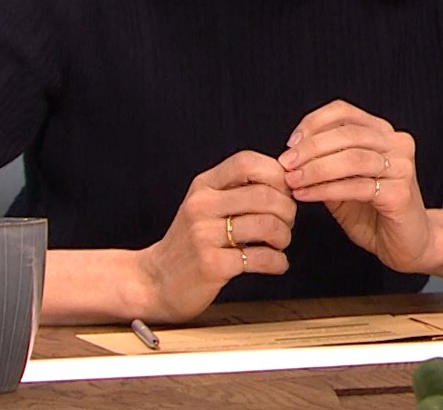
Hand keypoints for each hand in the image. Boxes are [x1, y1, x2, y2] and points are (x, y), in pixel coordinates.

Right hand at [131, 151, 295, 322]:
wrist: (155, 281)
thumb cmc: (190, 242)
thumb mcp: (206, 205)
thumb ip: (237, 189)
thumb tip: (286, 180)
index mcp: (204, 186)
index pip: (247, 162)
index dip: (276, 174)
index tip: (284, 192)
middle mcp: (202, 206)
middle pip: (264, 195)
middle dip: (287, 210)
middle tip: (287, 223)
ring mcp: (204, 236)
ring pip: (266, 225)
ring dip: (284, 236)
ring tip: (280, 243)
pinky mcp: (211, 265)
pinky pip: (260, 257)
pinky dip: (278, 262)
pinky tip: (276, 263)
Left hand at [280, 101, 431, 273]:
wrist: (408, 243)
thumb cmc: (374, 212)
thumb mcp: (343, 183)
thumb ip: (324, 166)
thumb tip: (291, 157)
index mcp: (383, 133)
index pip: (344, 112)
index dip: (313, 123)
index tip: (290, 143)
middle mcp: (397, 144)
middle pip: (348, 133)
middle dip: (311, 148)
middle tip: (286, 164)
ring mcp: (402, 168)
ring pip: (353, 158)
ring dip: (316, 169)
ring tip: (292, 181)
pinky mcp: (400, 194)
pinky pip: (357, 186)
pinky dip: (326, 190)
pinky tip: (306, 195)